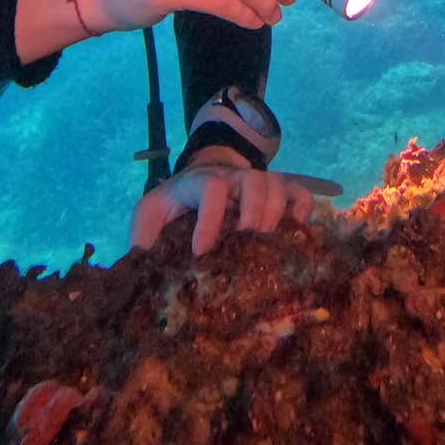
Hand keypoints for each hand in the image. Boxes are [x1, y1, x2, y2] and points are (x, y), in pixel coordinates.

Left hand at [129, 150, 325, 256]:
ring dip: (277, 212)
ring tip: (268, 241)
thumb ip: (142, 235)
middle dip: (253, 212)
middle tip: (245, 241)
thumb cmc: (174, 204)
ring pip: (277, 184)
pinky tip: (298, 232)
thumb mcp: (150, 213)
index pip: (209, 187)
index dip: (209, 219)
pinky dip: (303, 209)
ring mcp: (257, 182)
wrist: (201, 177)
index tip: (202, 252)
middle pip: (253, 180)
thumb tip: (141, 267)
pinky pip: (299, 192)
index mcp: (198, 182)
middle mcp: (232, 178)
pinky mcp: (276, 191)